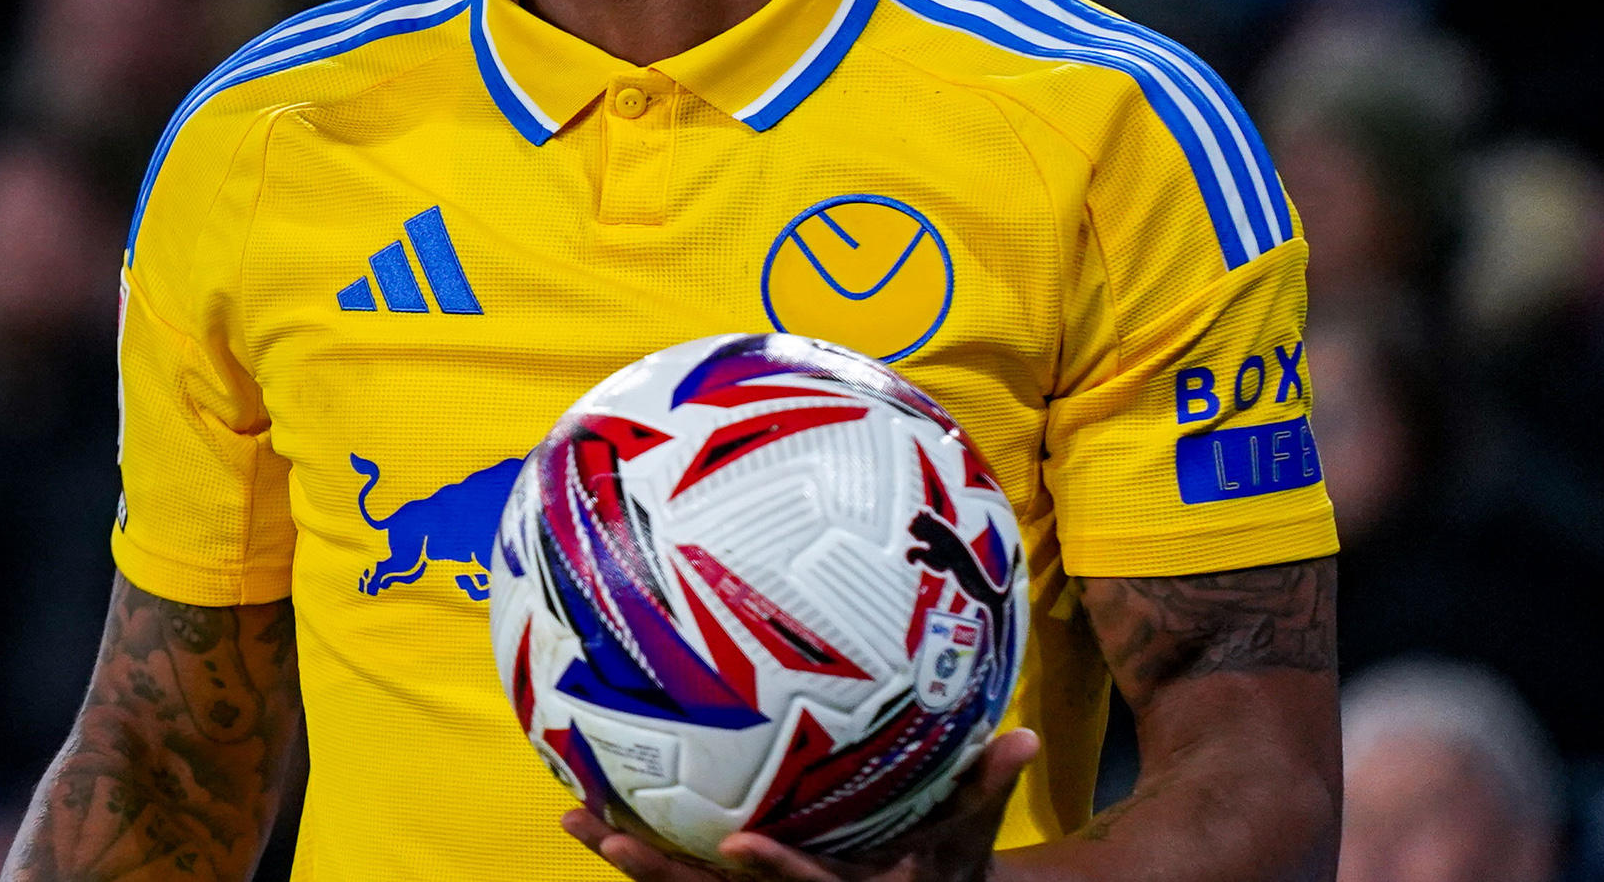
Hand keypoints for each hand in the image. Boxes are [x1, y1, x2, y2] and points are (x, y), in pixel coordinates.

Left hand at [562, 728, 1041, 881]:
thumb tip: (1025, 736)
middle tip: (607, 836)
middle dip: (663, 874)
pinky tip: (596, 817)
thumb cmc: (949, 866)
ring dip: (634, 862)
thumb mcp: (972, 833)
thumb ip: (988, 786)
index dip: (775, 873)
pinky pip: (687, 876)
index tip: (736, 844)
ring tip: (577, 820)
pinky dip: (645, 853)